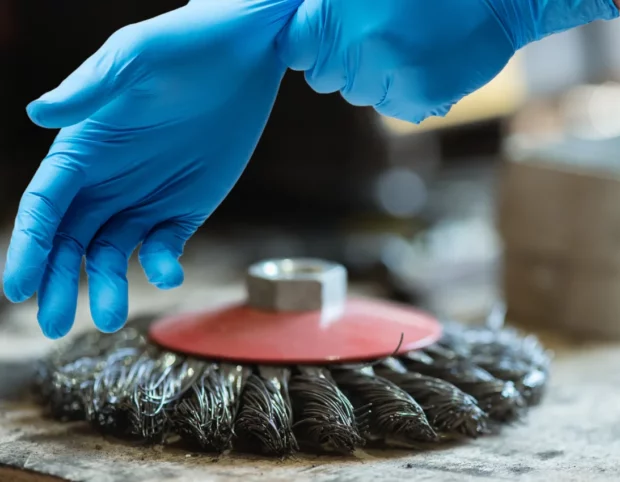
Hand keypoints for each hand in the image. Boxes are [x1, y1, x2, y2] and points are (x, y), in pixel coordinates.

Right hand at [3, 0, 300, 337]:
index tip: (17, 288)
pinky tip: (168, 274)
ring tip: (108, 319)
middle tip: (54, 324)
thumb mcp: (135, 60)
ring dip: (107, 285)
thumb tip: (38, 113)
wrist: (242, 55)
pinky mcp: (183, 208)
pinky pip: (165, 246)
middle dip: (58, 280)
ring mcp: (144, 197)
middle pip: (70, 240)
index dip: (29, 245)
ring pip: (113, 252)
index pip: (44, 205)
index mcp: (82, 149)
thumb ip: (91, 91)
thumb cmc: (182, 47)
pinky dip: (163, 265)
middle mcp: (105, 180)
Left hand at [276, 0, 618, 123]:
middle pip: (323, 76)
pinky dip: (406, 92)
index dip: (310, 44)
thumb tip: (298, 42)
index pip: (295, 48)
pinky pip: (393, 107)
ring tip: (407, 45)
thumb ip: (332, 9)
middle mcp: (359, 40)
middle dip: (342, 61)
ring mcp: (389, 71)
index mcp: (339, 6)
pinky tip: (427, 63)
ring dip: (375, 77)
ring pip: (358, 93)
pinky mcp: (419, 95)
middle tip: (376, 37)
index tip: (329, 37)